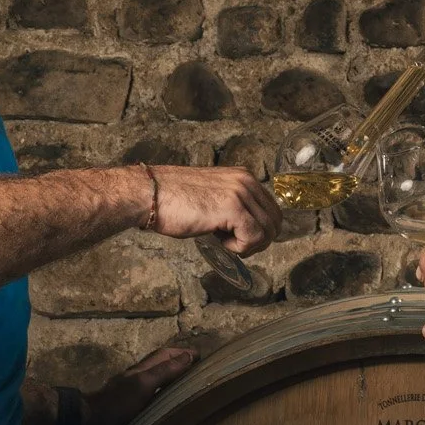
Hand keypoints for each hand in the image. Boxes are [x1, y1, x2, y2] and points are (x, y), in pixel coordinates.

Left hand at [78, 343, 196, 424]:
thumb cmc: (115, 405)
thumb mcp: (142, 385)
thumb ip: (164, 371)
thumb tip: (188, 357)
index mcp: (141, 372)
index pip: (165, 355)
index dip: (182, 353)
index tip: (201, 357)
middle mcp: (137, 381)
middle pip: (160, 368)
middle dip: (179, 366)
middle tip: (198, 373)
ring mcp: (131, 398)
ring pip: (155, 386)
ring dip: (171, 385)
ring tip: (188, 392)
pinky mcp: (128, 415)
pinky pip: (150, 404)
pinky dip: (162, 402)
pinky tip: (167, 411)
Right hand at [145, 165, 278, 254]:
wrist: (150, 194)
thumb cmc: (174, 200)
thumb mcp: (213, 197)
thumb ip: (234, 205)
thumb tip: (250, 227)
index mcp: (244, 177)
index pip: (272, 210)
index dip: (259, 231)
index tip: (238, 237)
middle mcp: (246, 181)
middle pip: (275, 222)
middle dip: (258, 240)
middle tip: (233, 244)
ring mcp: (241, 193)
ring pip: (268, 232)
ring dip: (247, 245)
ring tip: (223, 240)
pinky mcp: (233, 208)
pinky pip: (254, 238)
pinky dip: (239, 247)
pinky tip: (220, 240)